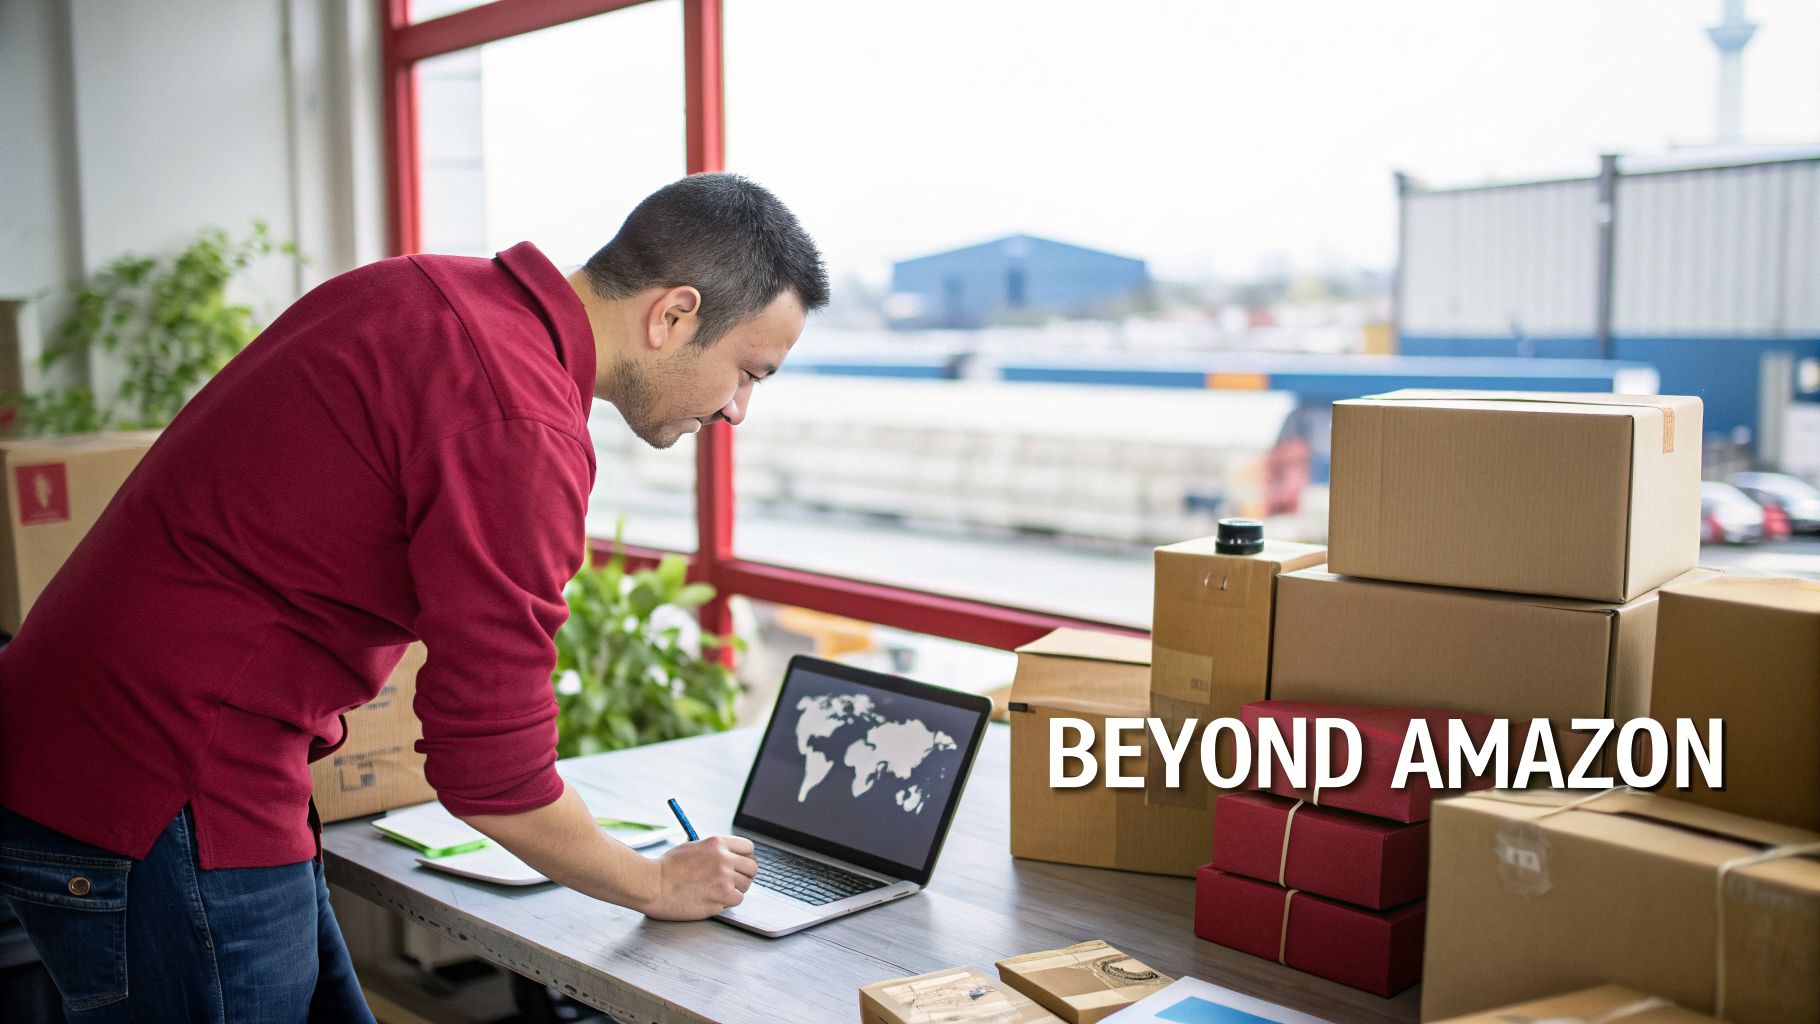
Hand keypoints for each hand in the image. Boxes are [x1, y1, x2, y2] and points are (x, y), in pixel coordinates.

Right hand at [640, 835, 757, 920]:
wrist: (652, 884)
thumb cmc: (666, 868)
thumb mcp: (692, 848)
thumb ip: (714, 851)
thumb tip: (730, 858)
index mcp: (717, 843)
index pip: (748, 848)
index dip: (746, 858)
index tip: (741, 865)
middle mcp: (724, 859)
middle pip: (752, 868)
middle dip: (744, 876)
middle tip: (733, 883)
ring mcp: (724, 879)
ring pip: (745, 886)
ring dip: (734, 891)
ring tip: (716, 892)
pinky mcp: (721, 897)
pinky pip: (736, 901)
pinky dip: (726, 903)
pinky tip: (711, 900)